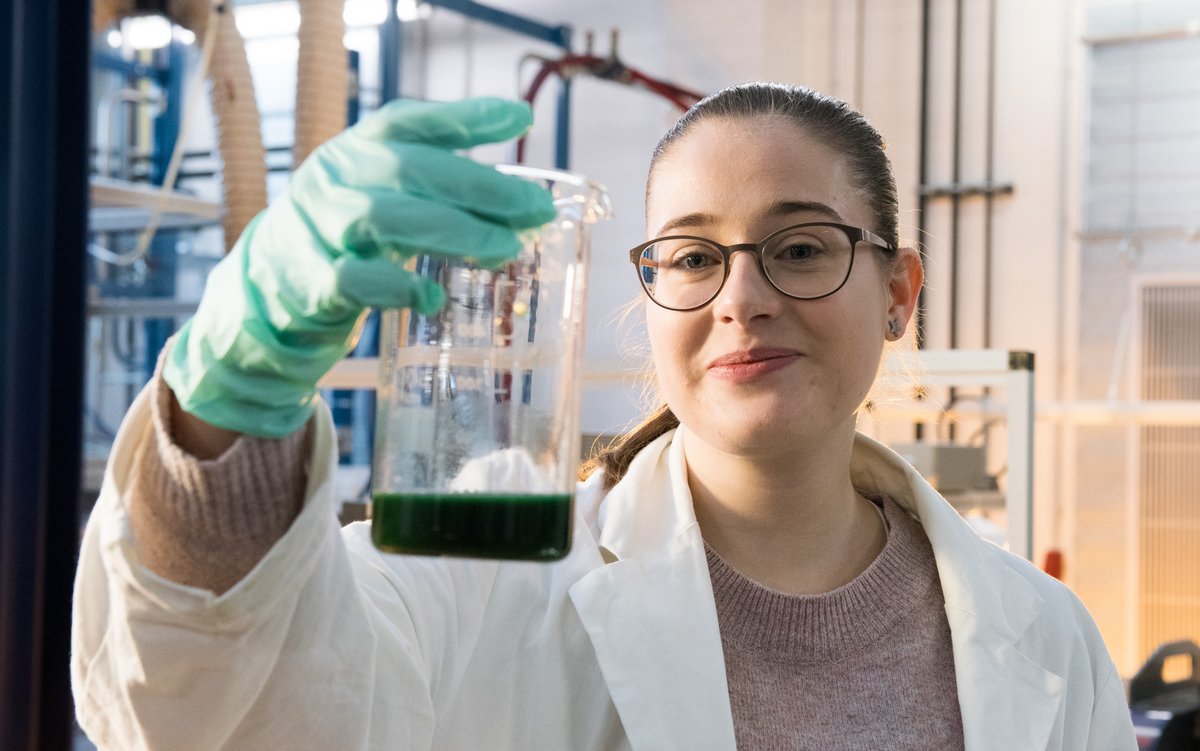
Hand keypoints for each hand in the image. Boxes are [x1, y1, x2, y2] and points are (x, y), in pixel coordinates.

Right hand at [164, 98, 556, 436]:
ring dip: (453, 232)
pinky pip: (353, 280)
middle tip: (535, 210)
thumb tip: (525, 181)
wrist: (267, 292)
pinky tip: (434, 298)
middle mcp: (333, 179)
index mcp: (355, 151)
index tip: (522, 119)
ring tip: (505, 249)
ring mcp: (316, 229)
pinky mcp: (308, 284)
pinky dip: (398, 288)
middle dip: (480, 189)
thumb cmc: (346, 238)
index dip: (465, 116)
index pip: (409, 122)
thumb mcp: (386, 197)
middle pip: (408, 169)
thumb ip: (444, 186)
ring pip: (384, 218)